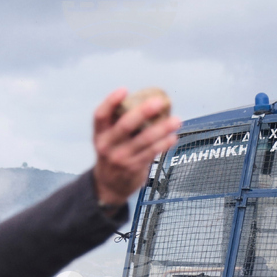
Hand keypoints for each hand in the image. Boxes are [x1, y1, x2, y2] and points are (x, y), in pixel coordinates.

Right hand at [92, 88, 180, 205]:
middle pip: (124, 125)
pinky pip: (151, 153)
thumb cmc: (113, 155)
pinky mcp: (133, 168)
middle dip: (143, 112)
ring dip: (162, 128)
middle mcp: (107, 146)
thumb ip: (120, 124)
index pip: (100, 115)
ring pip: (144, 140)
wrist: (109, 186)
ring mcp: (120, 158)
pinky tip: (172, 137)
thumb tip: (148, 101)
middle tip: (159, 102)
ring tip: (176, 120)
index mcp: (99, 135)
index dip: (111, 102)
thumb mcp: (108, 140)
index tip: (124, 90)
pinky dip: (164, 144)